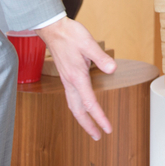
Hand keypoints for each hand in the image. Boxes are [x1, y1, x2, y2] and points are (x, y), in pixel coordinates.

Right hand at [36, 17, 115, 139]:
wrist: (52, 29)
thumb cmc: (69, 34)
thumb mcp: (88, 43)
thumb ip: (101, 57)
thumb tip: (112, 69)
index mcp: (77, 77)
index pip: (90, 103)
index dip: (99, 117)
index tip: (107, 128)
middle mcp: (70, 82)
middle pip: (78, 110)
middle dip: (88, 125)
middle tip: (98, 136)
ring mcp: (66, 80)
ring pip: (73, 105)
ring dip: (82, 118)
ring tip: (90, 127)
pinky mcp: (65, 76)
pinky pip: (71, 98)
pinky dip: (77, 107)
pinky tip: (82, 107)